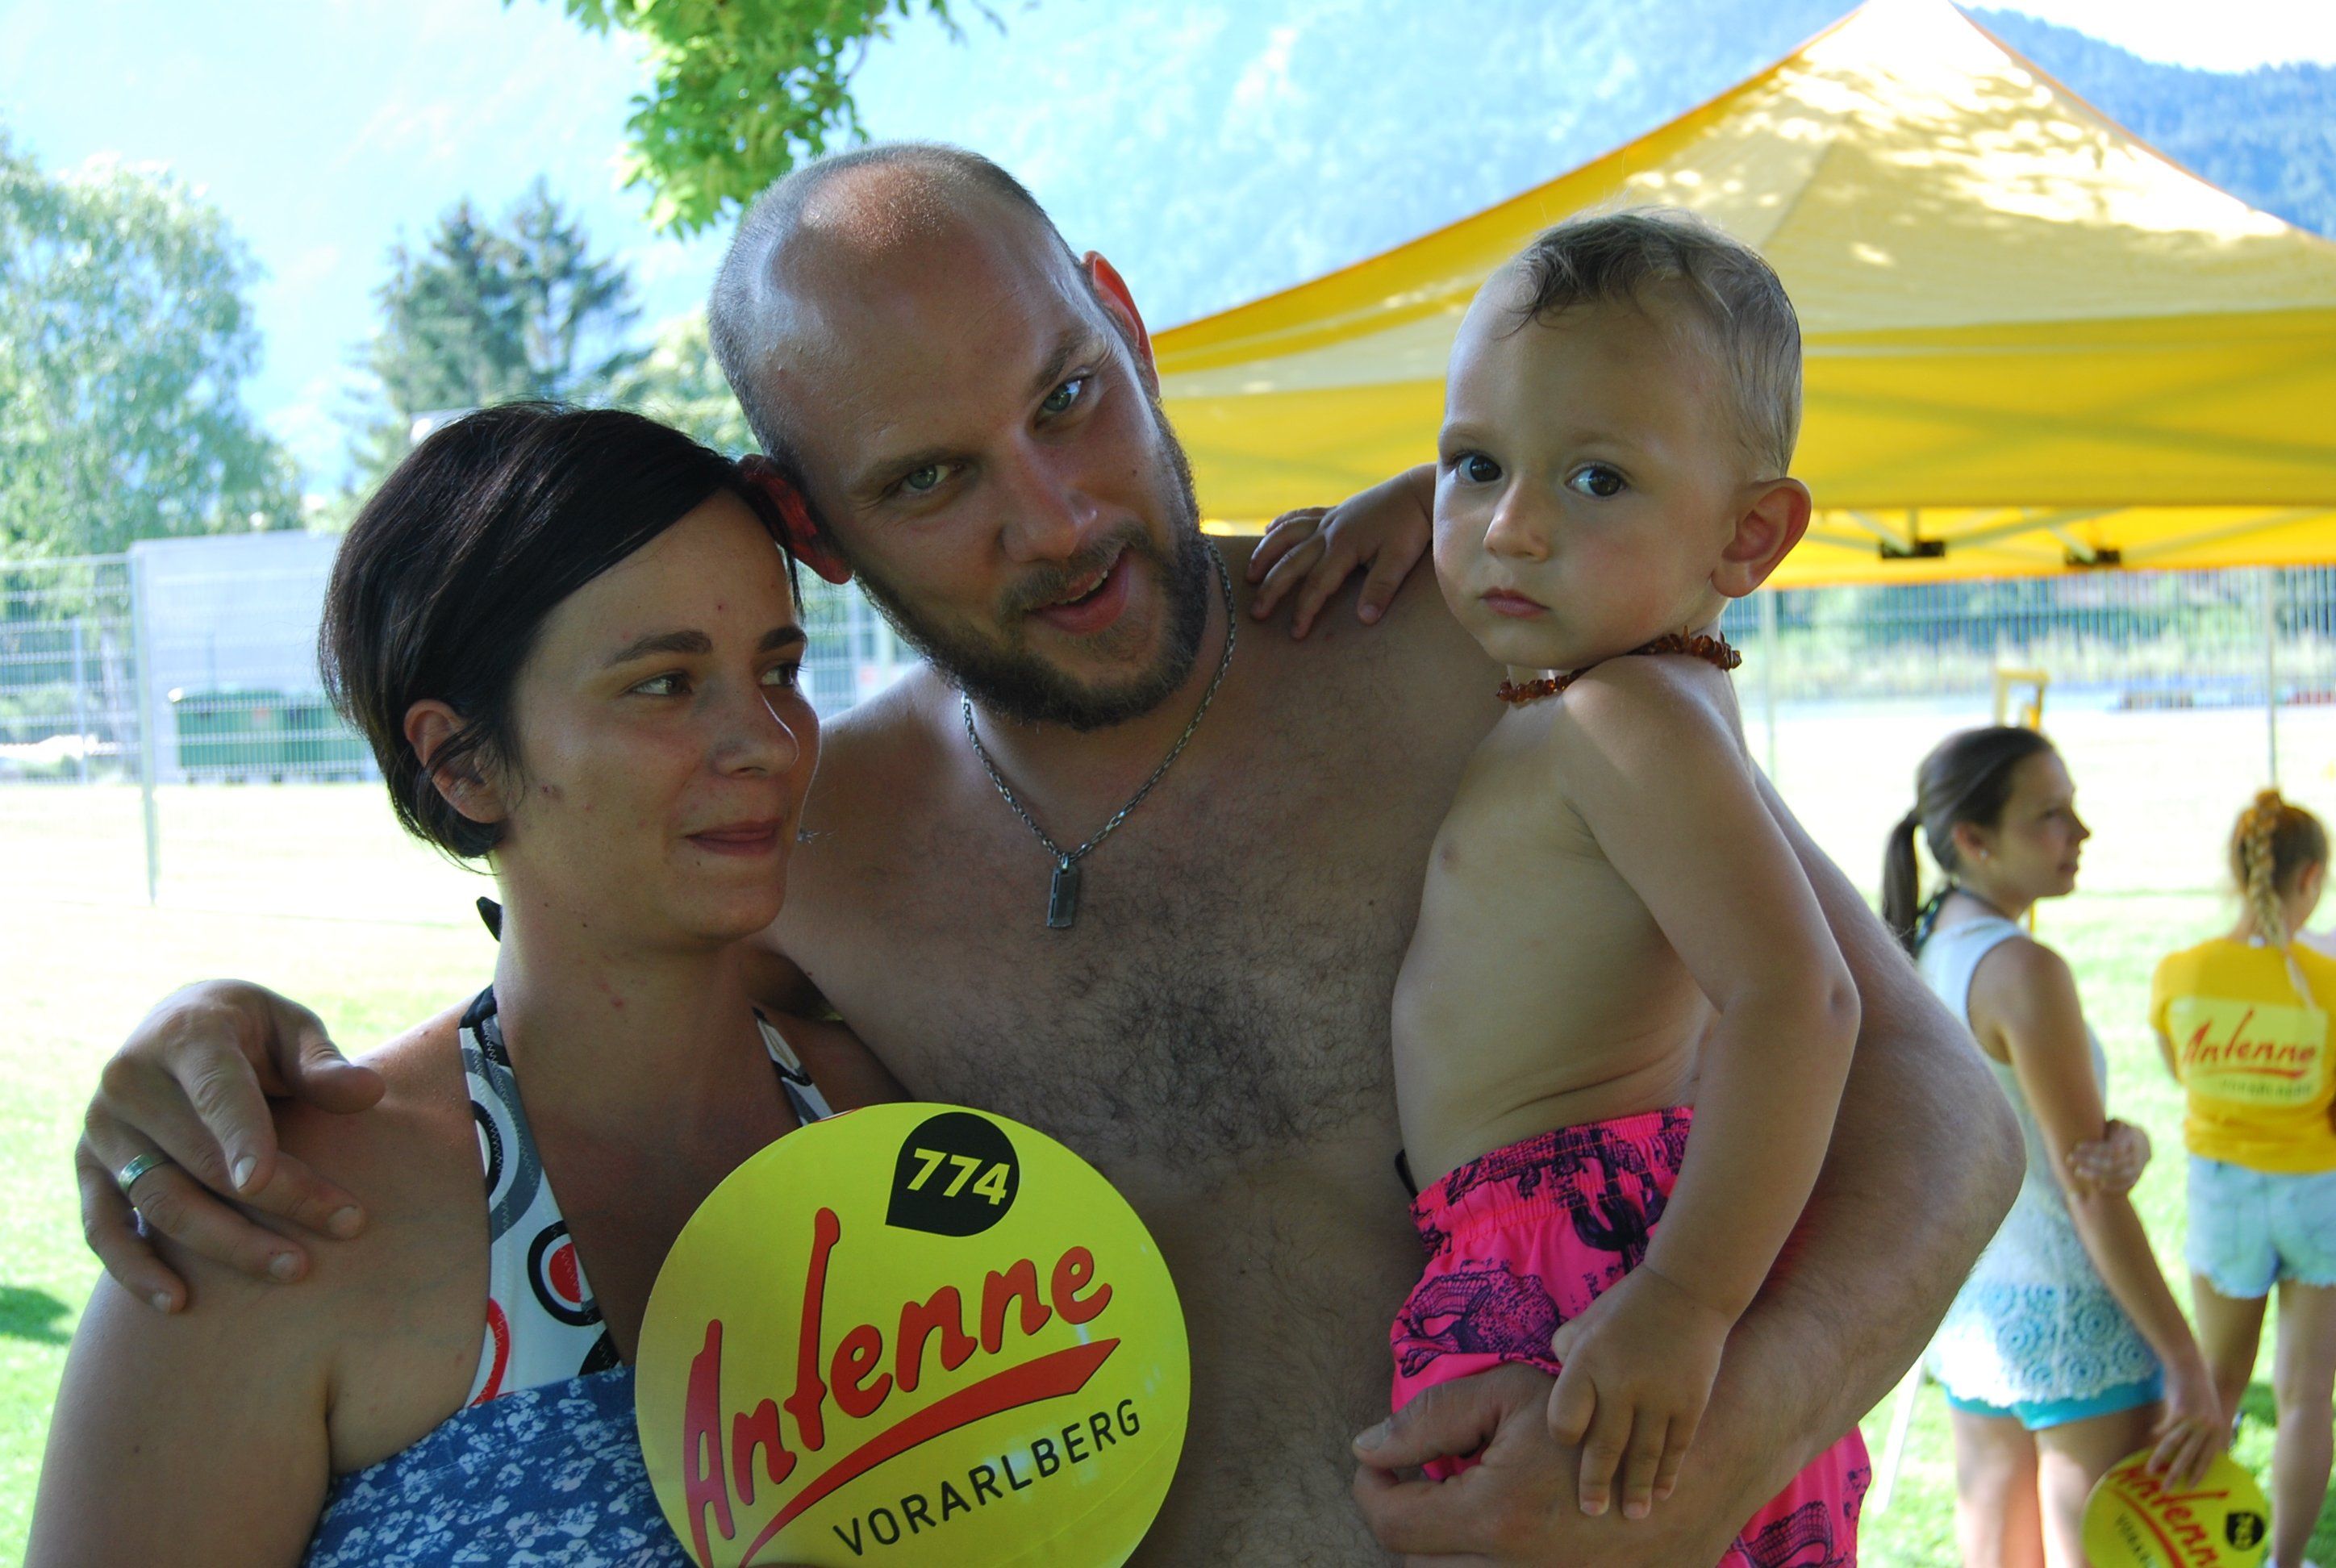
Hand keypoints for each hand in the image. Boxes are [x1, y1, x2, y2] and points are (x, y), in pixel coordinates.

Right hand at [78, 980, 382, 1310]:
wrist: (178, 1026)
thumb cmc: (252, 1032)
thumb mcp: (289, 1026)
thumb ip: (322, 1063)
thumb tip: (369, 1092)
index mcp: (186, 1034)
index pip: (216, 1090)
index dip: (239, 1136)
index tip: (262, 1182)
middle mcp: (130, 1081)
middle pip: (200, 1157)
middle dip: (275, 1199)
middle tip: (347, 1225)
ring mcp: (103, 1129)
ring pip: (160, 1200)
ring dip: (224, 1243)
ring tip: (294, 1269)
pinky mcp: (88, 1168)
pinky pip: (102, 1228)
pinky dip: (134, 1270)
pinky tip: (180, 1303)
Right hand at [1246, 467, 1432, 637]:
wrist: (1420, 491)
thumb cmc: (1412, 527)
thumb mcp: (1400, 560)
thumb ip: (1381, 588)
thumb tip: (1365, 619)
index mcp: (1343, 547)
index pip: (1316, 585)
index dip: (1304, 610)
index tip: (1295, 633)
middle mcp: (1329, 531)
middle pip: (1292, 563)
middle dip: (1272, 589)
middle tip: (1255, 613)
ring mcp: (1329, 518)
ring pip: (1287, 536)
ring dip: (1266, 554)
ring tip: (1249, 574)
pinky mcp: (1335, 510)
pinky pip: (1300, 516)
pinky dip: (1282, 523)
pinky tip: (1268, 530)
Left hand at [1352, 1363, 1750, 1564]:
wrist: (1687, 1468)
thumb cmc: (1593, 1418)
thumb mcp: (1508, 1397)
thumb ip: (1429, 1420)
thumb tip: (1366, 1448)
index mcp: (1494, 1517)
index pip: (1391, 1524)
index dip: (1372, 1490)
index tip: (1378, 1466)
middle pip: (1417, 1567)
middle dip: (1407, 1523)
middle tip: (1420, 1482)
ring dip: (1444, 1550)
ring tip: (1461, 1505)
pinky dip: (1487, 1561)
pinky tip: (1501, 1528)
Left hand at [1543, 1267, 1728, 1519]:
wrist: (1687, 1290)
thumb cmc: (1624, 1309)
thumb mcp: (1583, 1324)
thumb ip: (1566, 1358)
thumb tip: (1557, 1390)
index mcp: (1587, 1363)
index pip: (1565, 1420)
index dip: (1564, 1437)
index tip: (1567, 1444)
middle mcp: (1621, 1384)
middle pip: (1604, 1447)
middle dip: (1595, 1485)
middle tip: (1590, 1512)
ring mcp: (1659, 1396)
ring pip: (1645, 1455)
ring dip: (1637, 1489)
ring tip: (1631, 1516)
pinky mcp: (1690, 1402)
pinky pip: (1677, 1446)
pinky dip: (1670, 1473)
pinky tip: (1663, 1493)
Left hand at [2065, 1118, 2150, 1196]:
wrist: (2142, 1143)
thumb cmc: (2119, 1130)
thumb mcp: (2115, 1123)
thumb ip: (2105, 1126)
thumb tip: (2088, 1124)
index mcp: (2132, 1138)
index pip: (2113, 1147)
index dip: (2094, 1149)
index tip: (2076, 1147)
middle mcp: (2137, 1155)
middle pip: (2113, 1163)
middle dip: (2090, 1163)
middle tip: (2070, 1159)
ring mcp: (2138, 1168)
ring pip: (2118, 1176)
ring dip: (2096, 1176)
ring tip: (2077, 1172)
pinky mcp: (2135, 1178)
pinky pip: (2124, 1185)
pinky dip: (2109, 1187)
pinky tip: (2093, 1185)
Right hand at [2148, 1347, 2227, 1487]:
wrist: (2189, 1363)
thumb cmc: (2197, 1385)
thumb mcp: (2206, 1408)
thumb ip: (2204, 1426)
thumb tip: (2194, 1443)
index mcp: (2217, 1428)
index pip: (2208, 1457)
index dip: (2199, 1472)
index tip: (2191, 1486)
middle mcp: (2208, 1427)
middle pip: (2190, 1456)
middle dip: (2178, 1474)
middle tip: (2168, 1489)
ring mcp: (2194, 1420)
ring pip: (2174, 1446)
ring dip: (2161, 1459)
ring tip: (2150, 1470)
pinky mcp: (2179, 1411)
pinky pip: (2166, 1429)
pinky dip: (2157, 1434)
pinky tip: (2150, 1437)